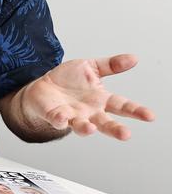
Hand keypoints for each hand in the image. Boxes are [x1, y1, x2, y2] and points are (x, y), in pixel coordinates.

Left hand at [22, 54, 154, 139]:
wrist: (43, 86)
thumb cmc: (69, 80)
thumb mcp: (91, 67)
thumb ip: (111, 65)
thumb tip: (133, 58)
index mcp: (101, 99)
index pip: (122, 105)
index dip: (135, 111)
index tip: (150, 115)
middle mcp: (89, 112)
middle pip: (105, 123)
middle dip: (115, 129)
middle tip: (126, 135)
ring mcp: (72, 115)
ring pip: (81, 126)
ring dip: (86, 128)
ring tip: (91, 128)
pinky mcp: (54, 116)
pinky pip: (58, 120)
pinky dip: (60, 120)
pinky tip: (63, 117)